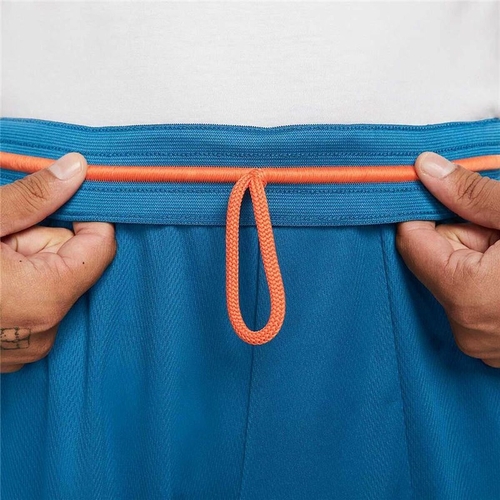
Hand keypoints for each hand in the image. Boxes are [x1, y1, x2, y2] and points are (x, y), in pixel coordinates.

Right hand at [1, 153, 115, 372]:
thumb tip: (76, 169)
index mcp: (46, 298)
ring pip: (50, 280)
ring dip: (25, 260)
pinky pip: (33, 303)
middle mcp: (45, 330)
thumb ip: (32, 196)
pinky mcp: (12, 350)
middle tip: (0, 236)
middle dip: (40, 238)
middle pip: (71, 261)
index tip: (61, 198)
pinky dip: (16, 283)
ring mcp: (28, 345)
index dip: (86, 215)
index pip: (101, 246)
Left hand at [397, 152, 499, 367]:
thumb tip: (425, 168)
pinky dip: (493, 279)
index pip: (412, 240)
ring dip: (482, 254)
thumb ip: (472, 193)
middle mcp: (467, 329)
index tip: (445, 191)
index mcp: (465, 295)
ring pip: (459, 277)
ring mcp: (485, 345)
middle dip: (465, 231)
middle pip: (437, 258)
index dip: (425, 210)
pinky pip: (478, 300)